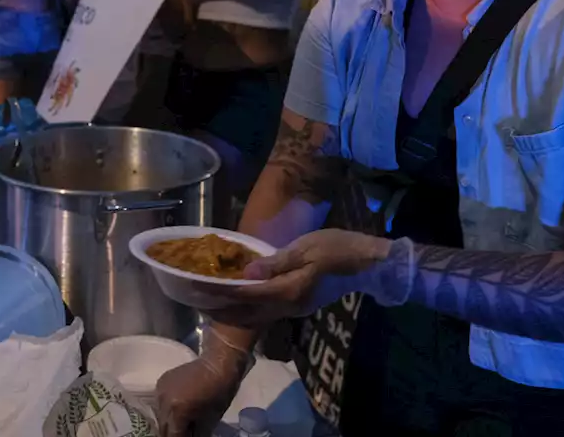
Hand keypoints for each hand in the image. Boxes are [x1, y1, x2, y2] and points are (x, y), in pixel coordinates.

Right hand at [155, 325, 250, 436]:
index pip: (172, 436)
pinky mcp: (160, 382)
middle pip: (163, 426)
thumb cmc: (219, 394)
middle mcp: (163, 401)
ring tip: (180, 423)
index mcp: (176, 411)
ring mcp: (160, 390)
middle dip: (172, 433)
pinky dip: (168, 408)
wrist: (217, 365)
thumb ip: (194, 434)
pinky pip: (160, 402)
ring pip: (160, 415)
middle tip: (182, 433)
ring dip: (169, 421)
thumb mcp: (208, 422)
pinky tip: (177, 409)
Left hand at [205, 229, 394, 326]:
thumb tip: (245, 275)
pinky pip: (267, 311)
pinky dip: (249, 307)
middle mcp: (288, 306)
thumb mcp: (306, 248)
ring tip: (210, 303)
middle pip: (247, 312)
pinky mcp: (299, 305)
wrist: (368, 264)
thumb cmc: (337, 248)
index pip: (246, 294)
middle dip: (220, 308)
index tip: (196, 287)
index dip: (219, 291)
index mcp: (287, 291)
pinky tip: (239, 299)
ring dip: (233, 310)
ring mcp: (295, 308)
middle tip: (195, 300)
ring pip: (257, 315)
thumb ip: (275, 263)